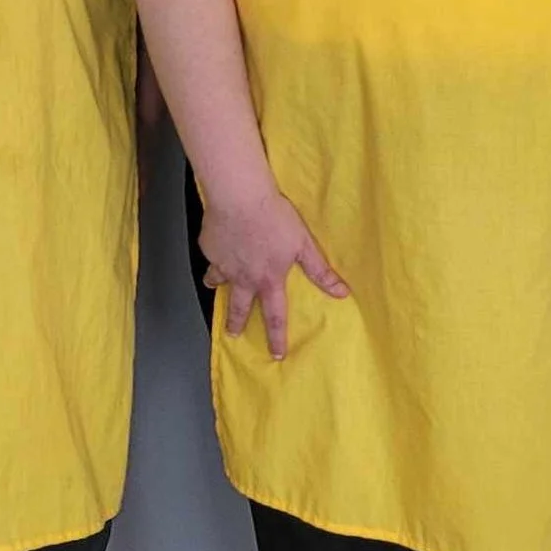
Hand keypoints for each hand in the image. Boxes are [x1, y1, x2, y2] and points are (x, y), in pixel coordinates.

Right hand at [200, 184, 347, 359]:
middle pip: (238, 307)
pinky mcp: (208, 246)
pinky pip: (211, 255)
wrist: (240, 197)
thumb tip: (342, 292)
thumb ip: (319, 270)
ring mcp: (222, 263)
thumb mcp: (303, 244)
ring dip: (218, 285)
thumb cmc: (275, 218)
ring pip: (217, 281)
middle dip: (236, 322)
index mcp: (267, 280)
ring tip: (216, 284)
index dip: (276, 337)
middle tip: (233, 333)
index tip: (276, 354)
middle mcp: (243, 277)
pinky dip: (214, 254)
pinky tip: (219, 243)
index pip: (274, 316)